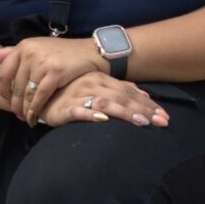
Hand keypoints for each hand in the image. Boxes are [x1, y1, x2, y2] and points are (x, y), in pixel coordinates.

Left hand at [0, 35, 107, 125]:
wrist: (90, 51)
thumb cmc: (60, 52)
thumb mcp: (33, 48)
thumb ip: (8, 53)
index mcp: (22, 47)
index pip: (3, 74)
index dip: (3, 91)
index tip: (7, 101)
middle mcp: (30, 53)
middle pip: (14, 87)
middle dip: (15, 105)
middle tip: (18, 115)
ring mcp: (42, 62)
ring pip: (27, 94)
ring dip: (25, 110)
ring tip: (27, 119)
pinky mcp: (55, 72)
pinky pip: (40, 96)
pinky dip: (36, 109)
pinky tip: (36, 117)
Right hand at [36, 73, 169, 128]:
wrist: (39, 94)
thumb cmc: (70, 93)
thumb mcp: (96, 88)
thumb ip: (118, 90)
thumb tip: (143, 95)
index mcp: (101, 79)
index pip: (129, 92)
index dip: (148, 104)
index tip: (165, 116)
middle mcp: (92, 84)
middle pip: (123, 98)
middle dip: (144, 111)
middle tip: (162, 122)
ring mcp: (79, 95)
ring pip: (107, 104)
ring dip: (126, 113)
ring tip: (142, 123)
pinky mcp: (65, 108)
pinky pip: (80, 111)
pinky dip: (92, 115)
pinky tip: (103, 120)